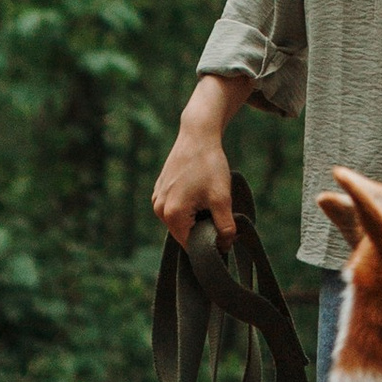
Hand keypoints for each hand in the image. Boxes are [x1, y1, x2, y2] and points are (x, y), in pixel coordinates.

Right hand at [151, 81, 243, 246]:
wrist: (197, 136)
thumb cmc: (210, 165)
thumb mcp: (222, 198)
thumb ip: (225, 227)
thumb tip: (225, 246)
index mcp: (172, 214)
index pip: (191, 245)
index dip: (209, 244)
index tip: (224, 234)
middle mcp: (159, 209)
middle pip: (184, 234)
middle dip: (202, 230)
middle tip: (219, 214)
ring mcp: (157, 199)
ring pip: (179, 222)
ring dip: (195, 218)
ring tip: (208, 200)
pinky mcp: (159, 190)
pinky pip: (174, 209)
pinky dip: (187, 208)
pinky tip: (199, 192)